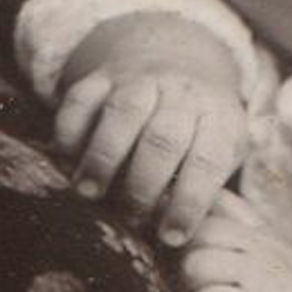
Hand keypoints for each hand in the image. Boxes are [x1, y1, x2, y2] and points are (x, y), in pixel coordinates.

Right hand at [54, 12, 248, 245]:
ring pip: (123, 113)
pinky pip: (82, 98)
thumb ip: (208, 182)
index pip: (208, 161)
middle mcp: (181, 94)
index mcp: (218, 116)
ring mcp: (140, 80)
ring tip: (90, 194)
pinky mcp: (102, 77)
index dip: (189, 202)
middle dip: (143, 186)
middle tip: (130, 218)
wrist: (176, 54)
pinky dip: (70, 131)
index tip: (171, 236)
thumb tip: (183, 232)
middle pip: (163, 139)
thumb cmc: (200, 122)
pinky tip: (68, 160)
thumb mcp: (223, 144)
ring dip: (103, 158)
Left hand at [178, 191, 291, 291]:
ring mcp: (267, 284)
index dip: (191, 223)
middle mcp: (270, 254)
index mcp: (268, 241)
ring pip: (196, 266)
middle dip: (186, 269)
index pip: (217, 203)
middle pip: (198, 234)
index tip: (182, 252)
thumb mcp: (257, 280)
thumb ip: (227, 246)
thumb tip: (170, 214)